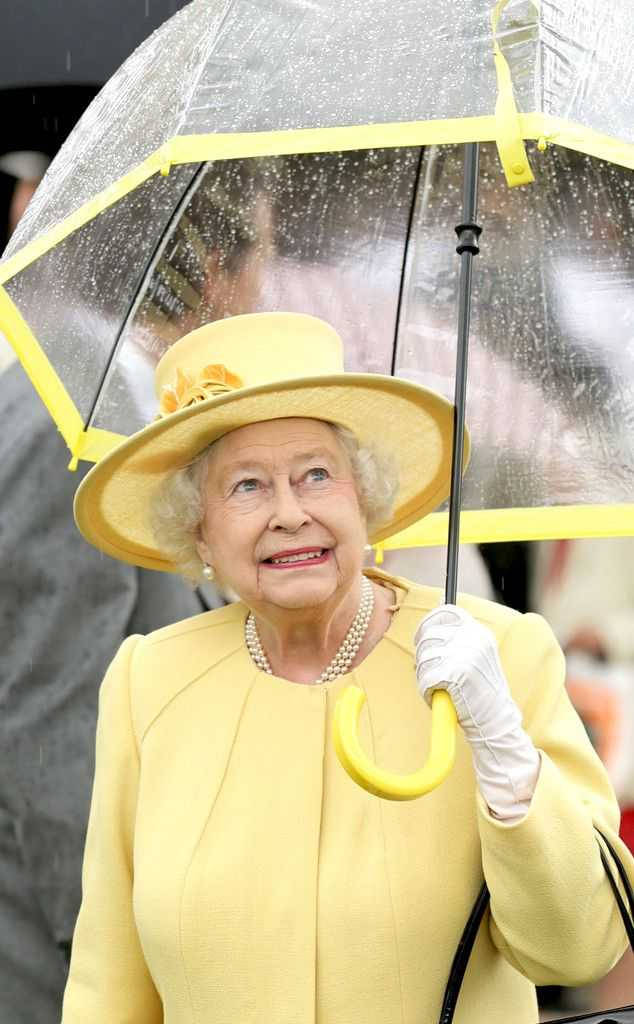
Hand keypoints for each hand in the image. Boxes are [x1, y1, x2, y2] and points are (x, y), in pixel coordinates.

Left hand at [415, 605, 539, 820]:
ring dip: (424, 676)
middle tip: (430, 673)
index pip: (446, 612)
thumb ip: (457, 642)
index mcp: (479, 632)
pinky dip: (426, 691)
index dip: (428, 623)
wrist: (495, 722)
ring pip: (424, 658)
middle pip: (428, 635)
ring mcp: (465, 654)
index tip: (420, 638)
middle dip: (422, 655)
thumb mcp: (474, 658)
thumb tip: (426, 630)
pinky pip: (425, 679)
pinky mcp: (454, 673)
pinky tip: (439, 698)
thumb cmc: (479, 693)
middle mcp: (474, 638)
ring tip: (440, 688)